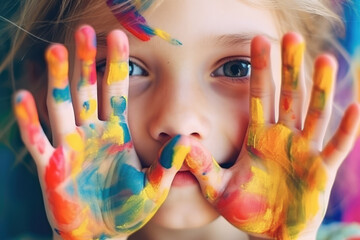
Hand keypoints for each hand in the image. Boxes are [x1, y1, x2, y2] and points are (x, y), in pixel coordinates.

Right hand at [14, 25, 189, 239]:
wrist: (102, 232)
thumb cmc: (127, 209)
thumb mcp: (153, 186)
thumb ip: (167, 164)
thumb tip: (188, 140)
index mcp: (116, 134)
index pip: (116, 92)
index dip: (117, 66)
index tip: (120, 37)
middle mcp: (92, 134)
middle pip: (87, 90)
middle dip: (86, 62)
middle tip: (85, 32)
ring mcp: (70, 147)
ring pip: (62, 107)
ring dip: (58, 80)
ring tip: (56, 50)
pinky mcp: (52, 166)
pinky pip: (38, 140)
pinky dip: (29, 121)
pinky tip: (23, 97)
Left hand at [184, 33, 359, 238]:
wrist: (268, 233)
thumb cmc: (244, 209)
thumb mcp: (216, 186)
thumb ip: (201, 164)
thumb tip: (179, 142)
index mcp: (258, 136)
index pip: (258, 95)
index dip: (258, 70)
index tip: (258, 41)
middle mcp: (282, 137)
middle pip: (288, 96)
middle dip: (289, 68)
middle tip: (290, 37)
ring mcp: (303, 151)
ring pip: (314, 114)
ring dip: (319, 89)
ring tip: (324, 60)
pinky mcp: (320, 170)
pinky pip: (335, 147)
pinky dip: (345, 129)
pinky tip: (353, 107)